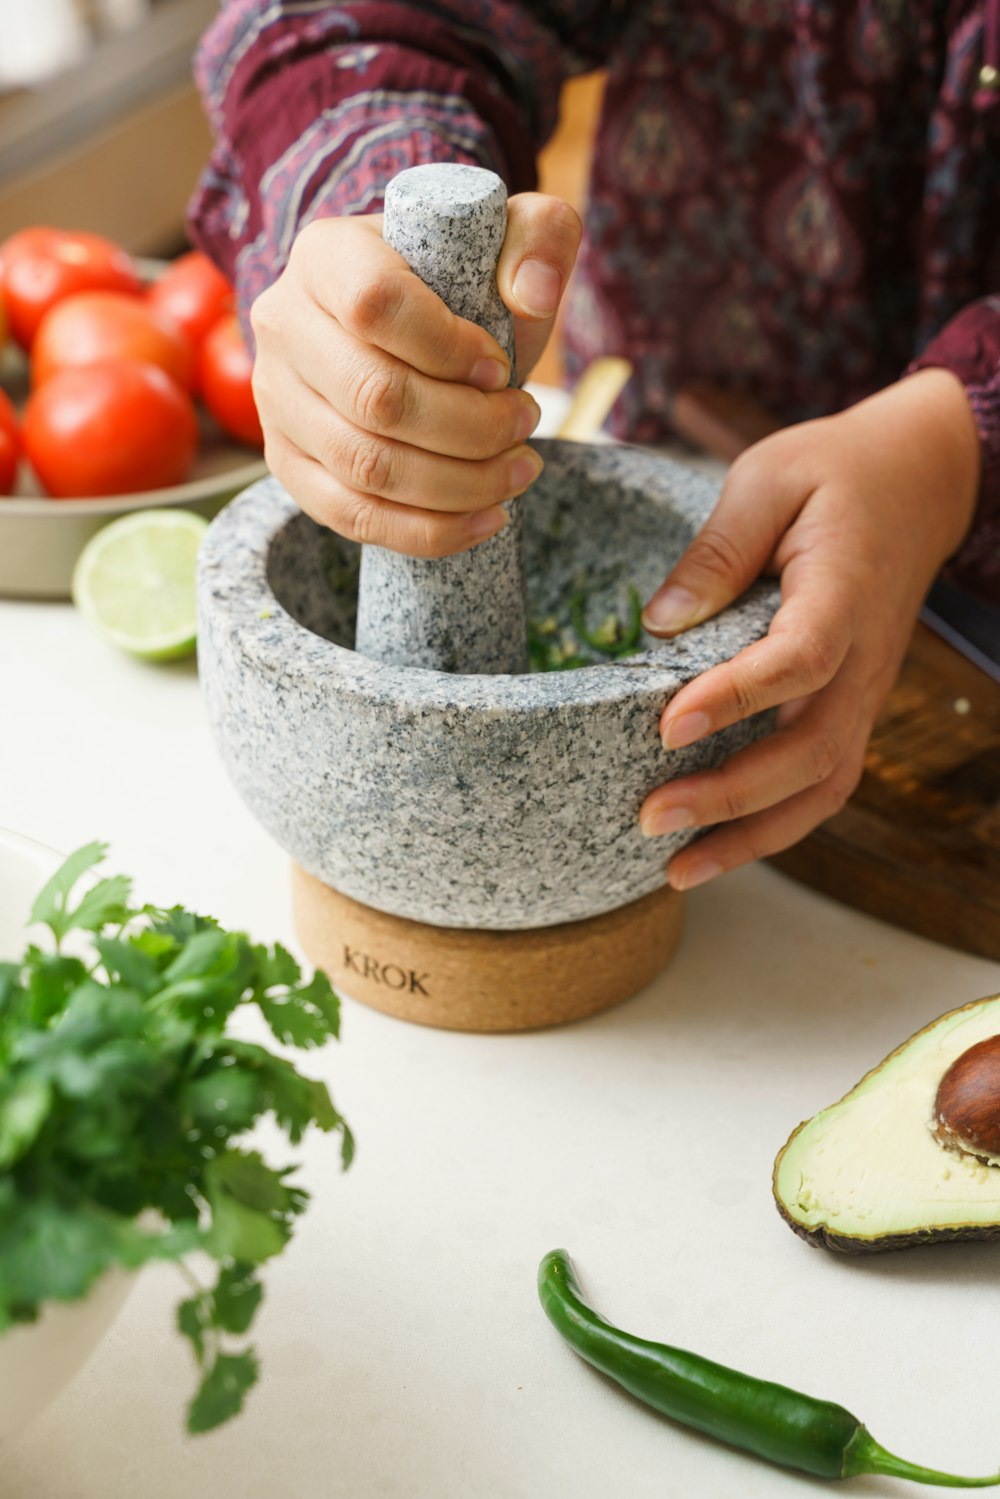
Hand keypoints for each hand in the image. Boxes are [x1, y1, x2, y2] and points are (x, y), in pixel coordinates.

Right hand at [249, 194, 580, 556]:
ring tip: (519, 472)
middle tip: (525, 424)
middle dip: (471, 427)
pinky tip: (485, 521)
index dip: (449, 348)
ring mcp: (275, 401)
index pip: (376, 306)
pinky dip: (427, 531)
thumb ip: (538, 238)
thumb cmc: (458, 286)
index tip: (501, 369)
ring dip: (459, 485)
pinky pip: (351, 516)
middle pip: (375, 398)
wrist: (407, 332)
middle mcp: (283, 325)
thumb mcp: (505, 241)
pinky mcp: (288, 463)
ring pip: (366, 467)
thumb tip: (532, 295)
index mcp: (327, 256)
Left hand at [638, 369, 980, 889]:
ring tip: (676, 868)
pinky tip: (714, 847)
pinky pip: (823, 782)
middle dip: (730, 795)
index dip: (736, 699)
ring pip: (824, 785)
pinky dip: (773, 825)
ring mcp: (865, 692)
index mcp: (843, 592)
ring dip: (752, 834)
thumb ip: (717, 549)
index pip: (799, 660)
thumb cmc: (835, 476)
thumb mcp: (769, 478)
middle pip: (812, 749)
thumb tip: (660, 623)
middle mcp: (864, 659)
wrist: (920, 483)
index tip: (668, 726)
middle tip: (650, 815)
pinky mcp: (851, 708)